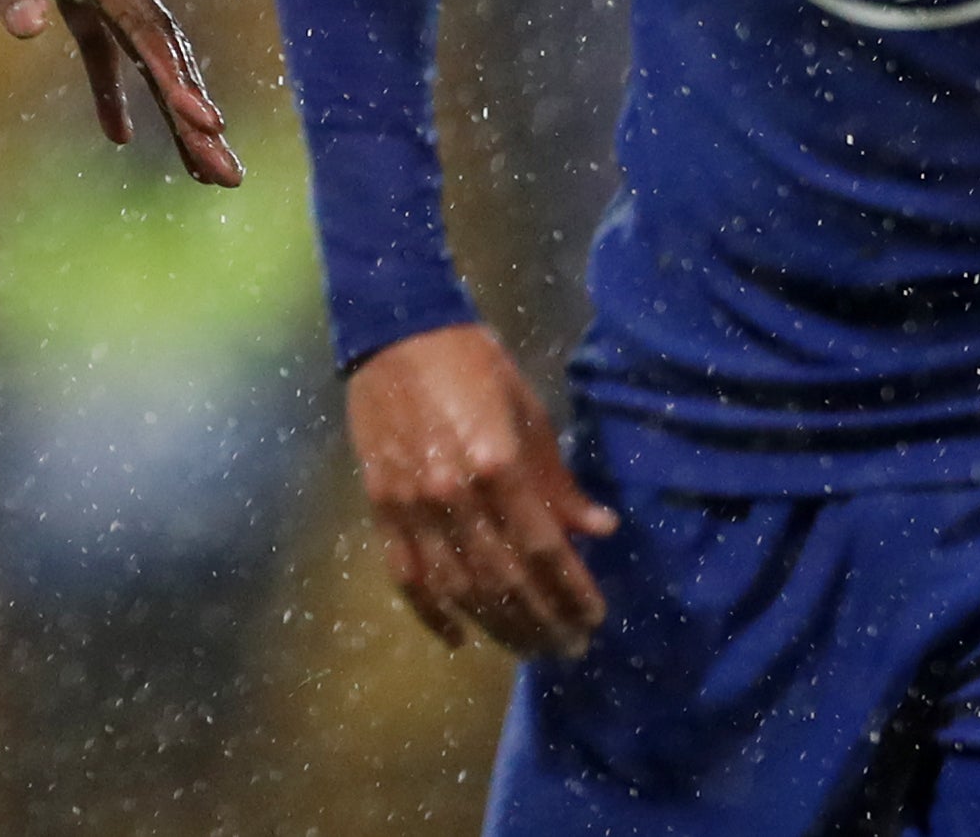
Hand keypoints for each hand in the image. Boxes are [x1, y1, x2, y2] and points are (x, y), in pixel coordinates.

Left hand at [0, 0, 243, 184]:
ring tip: (201, 168)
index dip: (174, 75)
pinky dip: (110, 82)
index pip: (142, 20)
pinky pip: (96, 36)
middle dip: (193, 108)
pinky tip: (117, 131)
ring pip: (137, 44)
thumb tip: (32, 32)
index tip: (205, 123)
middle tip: (228, 174)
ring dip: (169, 103)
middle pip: (157, 42)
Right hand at [344, 322, 615, 659]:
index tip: (595, 619)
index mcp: (496, 463)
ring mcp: (410, 501)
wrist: (394, 329)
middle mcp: (452, 491)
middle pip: (503, 579)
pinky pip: (405, 573)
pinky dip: (431, 612)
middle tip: (570, 646)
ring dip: (497, 626)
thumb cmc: (473, 364)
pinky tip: (459, 638)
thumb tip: (599, 530)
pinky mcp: (380, 503)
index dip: (572, 592)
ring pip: (456, 587)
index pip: (543, 550)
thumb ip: (558, 481)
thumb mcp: (529, 413)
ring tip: (529, 648)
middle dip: (543, 621)